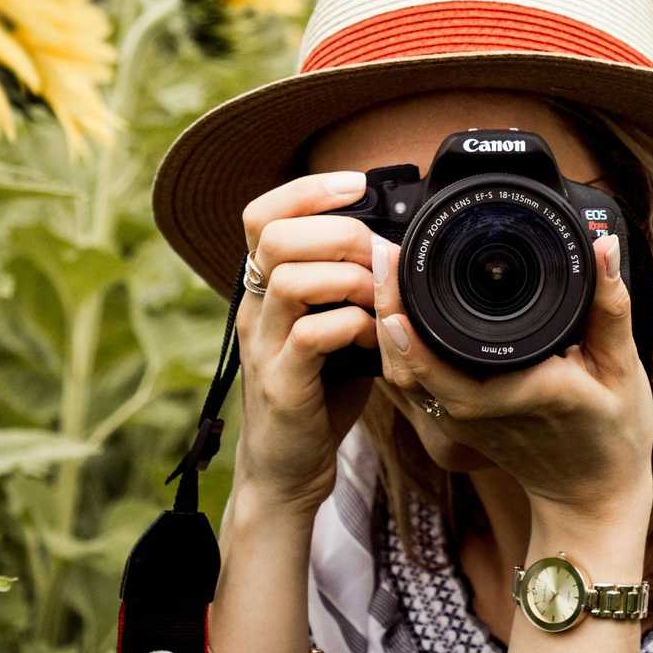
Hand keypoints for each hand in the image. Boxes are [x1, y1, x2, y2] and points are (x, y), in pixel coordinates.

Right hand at [233, 170, 378, 514]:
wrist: (287, 469)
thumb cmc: (318, 393)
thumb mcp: (333, 327)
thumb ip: (351, 288)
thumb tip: (398, 247)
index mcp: (263, 289)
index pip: (261, 214)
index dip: (307, 189)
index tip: (356, 183)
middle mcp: (253, 310)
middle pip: (274, 235)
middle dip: (338, 232)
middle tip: (378, 254)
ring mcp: (262, 347)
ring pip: (290, 278)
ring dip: (348, 278)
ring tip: (378, 298)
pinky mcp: (281, 385)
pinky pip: (310, 335)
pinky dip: (352, 326)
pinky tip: (373, 339)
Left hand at [372, 234, 652, 529]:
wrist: (591, 495)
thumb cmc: (613, 435)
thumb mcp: (623, 369)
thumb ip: (610, 306)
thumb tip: (602, 246)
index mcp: (520, 394)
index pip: (445, 363)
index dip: (409, 324)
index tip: (396, 268)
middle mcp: (479, 412)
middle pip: (406, 363)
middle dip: (386, 305)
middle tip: (382, 251)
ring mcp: (461, 423)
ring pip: (401, 375)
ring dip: (384, 324)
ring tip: (385, 269)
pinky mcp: (454, 424)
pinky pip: (412, 384)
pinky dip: (397, 347)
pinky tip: (397, 308)